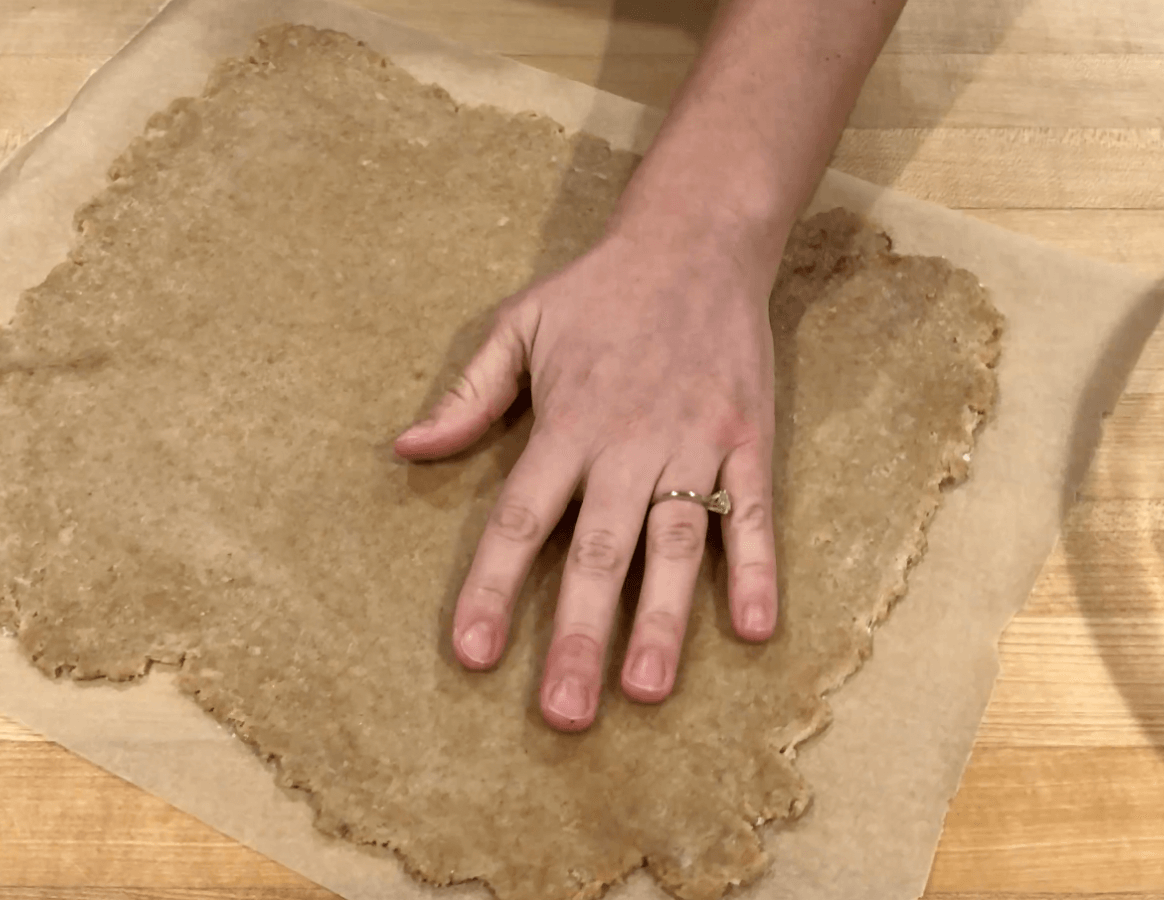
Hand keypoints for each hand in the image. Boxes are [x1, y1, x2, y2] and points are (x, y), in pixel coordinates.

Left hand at [395, 212, 781, 731]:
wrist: (699, 238)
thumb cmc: (598, 290)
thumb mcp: (519, 324)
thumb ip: (466, 394)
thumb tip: (405, 448)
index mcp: (568, 422)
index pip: (522, 518)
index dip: (494, 588)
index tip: (472, 654)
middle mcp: (631, 443)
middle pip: (599, 552)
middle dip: (580, 636)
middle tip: (563, 714)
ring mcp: (697, 444)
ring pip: (677, 546)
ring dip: (662, 621)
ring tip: (646, 693)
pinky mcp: (750, 441)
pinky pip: (755, 515)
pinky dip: (758, 569)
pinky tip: (753, 631)